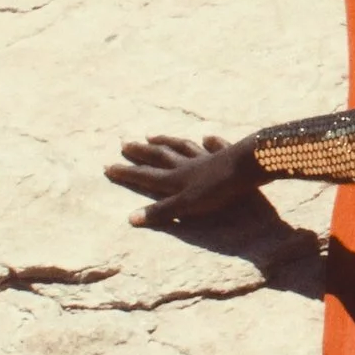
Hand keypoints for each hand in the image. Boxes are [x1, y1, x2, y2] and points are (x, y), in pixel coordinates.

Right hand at [105, 134, 268, 226]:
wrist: (247, 167)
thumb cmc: (218, 190)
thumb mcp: (187, 205)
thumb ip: (162, 212)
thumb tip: (131, 218)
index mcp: (176, 179)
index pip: (145, 176)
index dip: (126, 173)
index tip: (107, 166)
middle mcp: (187, 165)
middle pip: (160, 156)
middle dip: (141, 152)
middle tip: (124, 144)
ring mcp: (207, 157)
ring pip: (181, 147)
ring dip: (166, 141)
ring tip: (152, 135)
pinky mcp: (227, 155)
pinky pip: (214, 146)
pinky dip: (208, 142)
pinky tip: (206, 137)